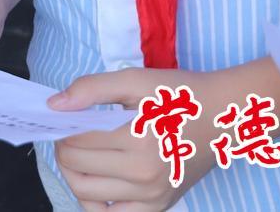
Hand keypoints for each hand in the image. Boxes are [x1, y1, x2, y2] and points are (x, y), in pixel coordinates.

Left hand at [46, 66, 240, 211]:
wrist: (226, 117)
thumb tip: (54, 106)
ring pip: (88, 197)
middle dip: (63, 151)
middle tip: (67, 135)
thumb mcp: (135, 80)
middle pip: (78, 170)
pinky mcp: (160, 207)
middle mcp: (145, 175)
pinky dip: (96, 205)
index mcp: (138, 141)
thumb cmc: (179, 95)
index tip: (66, 118)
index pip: (78, 141)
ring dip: (73, 176)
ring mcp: (153, 197)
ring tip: (79, 157)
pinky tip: (97, 184)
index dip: (63, 128)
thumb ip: (91, 89)